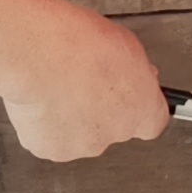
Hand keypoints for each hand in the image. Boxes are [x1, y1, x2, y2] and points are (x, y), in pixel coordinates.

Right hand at [0, 0, 172, 162]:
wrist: (39, 54)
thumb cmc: (79, 43)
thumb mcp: (126, 44)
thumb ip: (134, 69)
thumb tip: (131, 73)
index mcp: (143, 109)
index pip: (151, 121)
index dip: (137, 107)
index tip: (129, 95)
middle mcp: (116, 133)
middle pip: (112, 127)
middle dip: (99, 109)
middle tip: (83, 82)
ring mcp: (82, 144)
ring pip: (78, 134)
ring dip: (71, 117)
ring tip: (56, 86)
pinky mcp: (49, 149)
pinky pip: (49, 137)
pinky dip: (43, 123)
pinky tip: (40, 99)